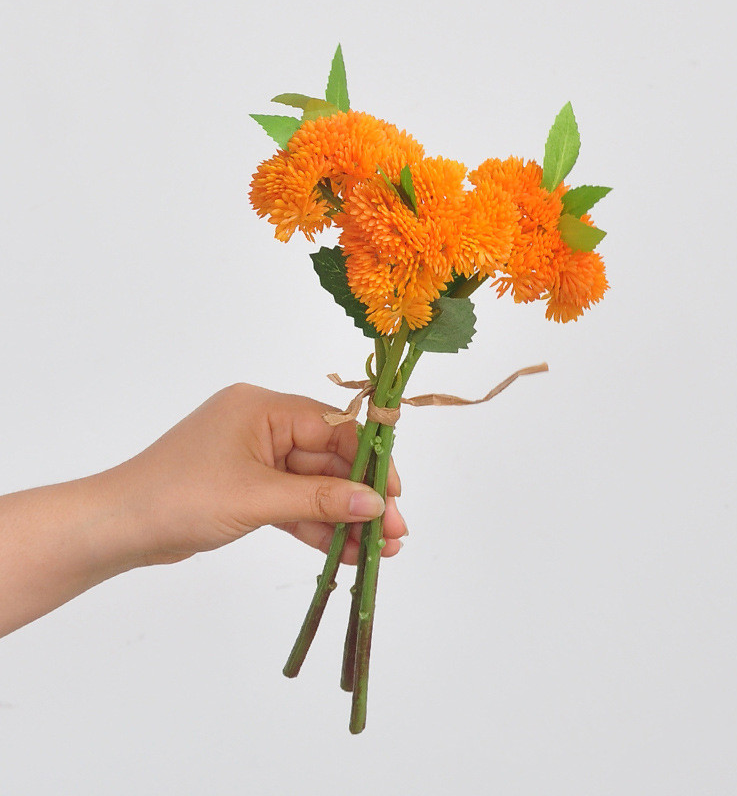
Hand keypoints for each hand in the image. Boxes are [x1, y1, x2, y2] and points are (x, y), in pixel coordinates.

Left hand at [112, 383, 406, 565]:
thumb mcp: (257, 497)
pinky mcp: (247, 489)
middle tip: (394, 531)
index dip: (368, 459)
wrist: (118, 529)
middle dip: (360, 496)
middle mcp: (262, 427)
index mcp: (263, 408)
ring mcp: (254, 460)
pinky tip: (346, 551)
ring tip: (379, 549)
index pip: (334, 426)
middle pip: (327, 459)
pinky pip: (292, 503)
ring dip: (343, 516)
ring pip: (313, 486)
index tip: (395, 493)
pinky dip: (316, 526)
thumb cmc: (180, 498)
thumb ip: (321, 499)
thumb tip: (376, 503)